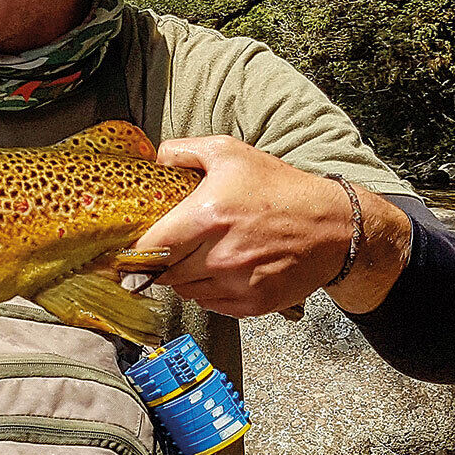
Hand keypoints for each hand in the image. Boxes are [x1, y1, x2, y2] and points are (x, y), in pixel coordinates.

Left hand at [129, 137, 410, 316]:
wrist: (332, 227)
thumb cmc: (279, 187)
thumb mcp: (230, 153)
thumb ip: (184, 151)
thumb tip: (153, 159)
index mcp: (207, 217)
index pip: (149, 247)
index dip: (131, 252)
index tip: (121, 253)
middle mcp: (219, 255)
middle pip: (163, 272)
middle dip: (158, 263)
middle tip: (163, 251)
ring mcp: (236, 283)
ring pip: (183, 290)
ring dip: (181, 277)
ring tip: (196, 256)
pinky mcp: (251, 304)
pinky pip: (209, 304)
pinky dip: (206, 290)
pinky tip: (218, 270)